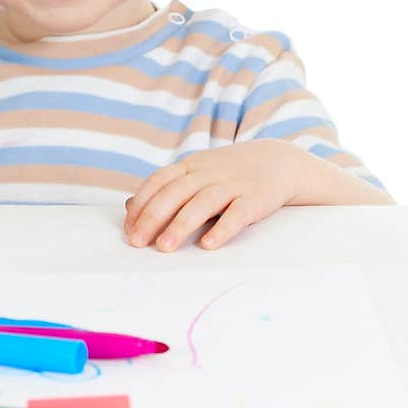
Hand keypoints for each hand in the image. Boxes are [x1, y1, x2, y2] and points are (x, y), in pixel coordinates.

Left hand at [123, 139, 304, 251]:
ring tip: (165, 247)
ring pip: (202, 203)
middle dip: (153, 217)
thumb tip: (130, 208)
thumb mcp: (196, 174)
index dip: (142, 204)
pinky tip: (208, 245)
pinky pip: (237, 214)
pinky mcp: (255, 199)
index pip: (159, 181)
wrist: (278, 161)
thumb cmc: (228, 174)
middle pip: (175, 192)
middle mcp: (208, 173)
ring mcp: (232, 184)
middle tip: (137, 242)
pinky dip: (222, 229)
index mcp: (190, 166)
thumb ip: (166, 189)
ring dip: (181, 225)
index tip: (128, 228)